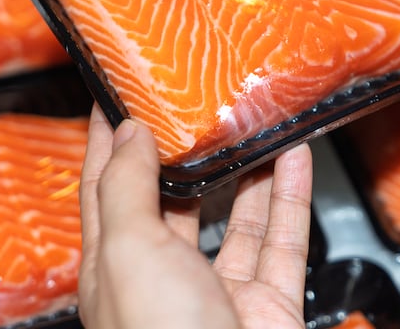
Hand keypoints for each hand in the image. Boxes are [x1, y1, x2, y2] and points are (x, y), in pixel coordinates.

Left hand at [78, 106, 313, 328]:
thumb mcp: (128, 250)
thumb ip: (128, 188)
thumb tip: (126, 134)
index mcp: (114, 267)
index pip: (105, 189)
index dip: (105, 142)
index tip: (112, 98)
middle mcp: (163, 276)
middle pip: (172, 201)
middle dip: (184, 153)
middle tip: (194, 104)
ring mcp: (217, 291)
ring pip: (233, 217)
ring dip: (246, 170)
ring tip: (253, 124)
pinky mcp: (266, 302)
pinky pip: (281, 239)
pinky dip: (289, 197)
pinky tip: (294, 160)